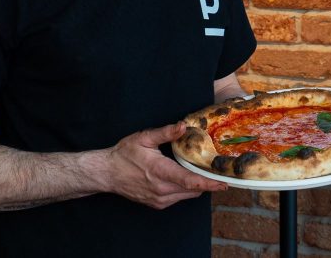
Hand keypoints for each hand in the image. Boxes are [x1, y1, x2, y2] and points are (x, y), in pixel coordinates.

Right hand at [105, 121, 227, 208]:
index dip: (208, 183)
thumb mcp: (144, 138)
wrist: (107, 173)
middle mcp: (161, 189)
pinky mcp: (156, 204)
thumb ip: (166, 133)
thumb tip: (183, 126)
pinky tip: (183, 178)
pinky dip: (184, 189)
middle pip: (193, 190)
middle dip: (207, 183)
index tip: (223, 184)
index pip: (189, 181)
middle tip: (218, 173)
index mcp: (160, 172)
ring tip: (202, 173)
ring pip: (187, 195)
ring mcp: (159, 199)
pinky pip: (178, 198)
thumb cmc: (124, 154)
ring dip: (196, 186)